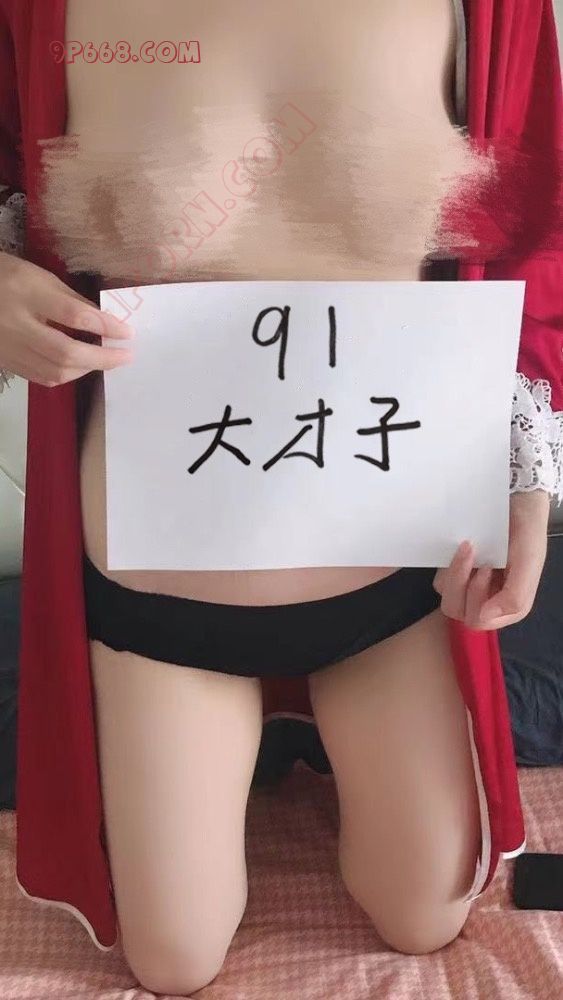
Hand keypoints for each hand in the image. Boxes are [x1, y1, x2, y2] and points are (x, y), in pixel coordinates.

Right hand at [0, 251, 134, 386]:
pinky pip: (42, 377)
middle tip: (125, 356)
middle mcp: (16, 324)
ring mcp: (10, 348)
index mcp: (25, 293)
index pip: (73, 315)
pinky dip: (67, 374)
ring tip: (104, 360)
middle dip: (101, 358)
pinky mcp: (7, 363)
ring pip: (55, 371)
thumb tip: (105, 322)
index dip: (104, 326)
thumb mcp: (40, 277)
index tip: (127, 332)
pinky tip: (80, 366)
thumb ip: (72, 300)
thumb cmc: (7, 277)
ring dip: (86, 368)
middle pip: (65, 352)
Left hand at [433, 490, 549, 629]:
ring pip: (446, 595)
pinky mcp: (456, 572)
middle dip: (462, 582)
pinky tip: (462, 546)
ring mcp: (468, 587)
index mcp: (507, 607)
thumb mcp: (528, 564)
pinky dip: (449, 564)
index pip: (479, 619)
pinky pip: (441, 579)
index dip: (477, 596)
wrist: (516, 503)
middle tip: (476, 554)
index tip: (488, 567)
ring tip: (470, 547)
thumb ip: (514, 597)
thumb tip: (482, 618)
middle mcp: (486, 601)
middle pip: (457, 610)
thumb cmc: (525, 533)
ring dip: (455, 571)